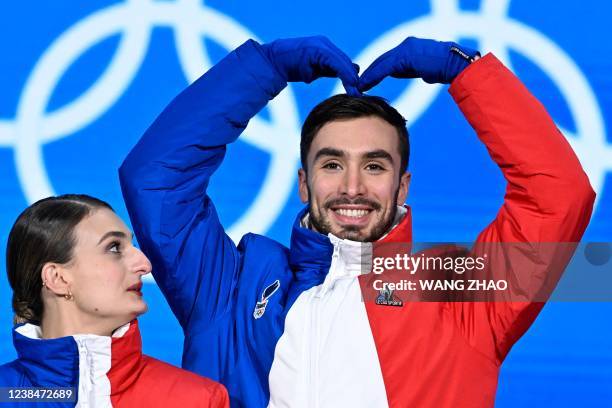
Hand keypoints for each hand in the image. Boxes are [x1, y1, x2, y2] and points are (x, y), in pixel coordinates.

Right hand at [260, 36, 360, 95]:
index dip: (350, 76)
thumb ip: (328, 71)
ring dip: (350, 77)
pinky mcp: (317, 49)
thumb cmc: (290, 68)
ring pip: (342, 62)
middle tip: (360, 92)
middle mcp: (325, 43)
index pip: (343, 62)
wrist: (273, 62)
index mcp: (325, 48)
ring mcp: (321, 45)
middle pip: (345, 61)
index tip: (357, 90)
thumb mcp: (313, 71)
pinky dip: (343, 73)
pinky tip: (350, 83)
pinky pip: (335, 62)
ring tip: (355, 91)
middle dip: (353, 78)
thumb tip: (347, 77)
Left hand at [359, 37, 479, 90]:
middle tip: (358, 83)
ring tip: (359, 86)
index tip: (366, 80)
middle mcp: (405, 45)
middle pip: (382, 60)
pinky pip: (385, 67)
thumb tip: (395, 72)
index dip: (376, 70)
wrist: (455, 64)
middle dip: (369, 72)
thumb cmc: (443, 68)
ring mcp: (405, 49)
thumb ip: (406, 68)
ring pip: (381, 63)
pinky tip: (366, 84)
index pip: (387, 59)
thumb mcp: (421, 68)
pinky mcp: (405, 56)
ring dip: (369, 75)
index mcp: (409, 47)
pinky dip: (374, 76)